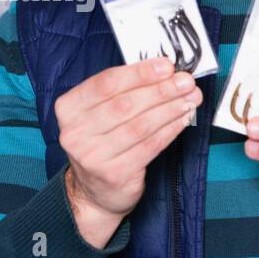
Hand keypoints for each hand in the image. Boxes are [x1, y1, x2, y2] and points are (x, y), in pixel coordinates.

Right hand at [56, 56, 202, 246]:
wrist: (94, 192)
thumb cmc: (101, 142)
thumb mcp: (98, 113)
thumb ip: (123, 91)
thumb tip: (164, 72)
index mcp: (69, 108)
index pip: (105, 84)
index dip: (139, 73)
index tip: (166, 66)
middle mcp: (75, 132)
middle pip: (124, 104)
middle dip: (160, 90)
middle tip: (185, 82)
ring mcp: (93, 156)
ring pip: (140, 126)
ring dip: (169, 109)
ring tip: (190, 99)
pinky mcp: (114, 174)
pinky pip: (149, 146)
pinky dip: (170, 130)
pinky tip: (182, 119)